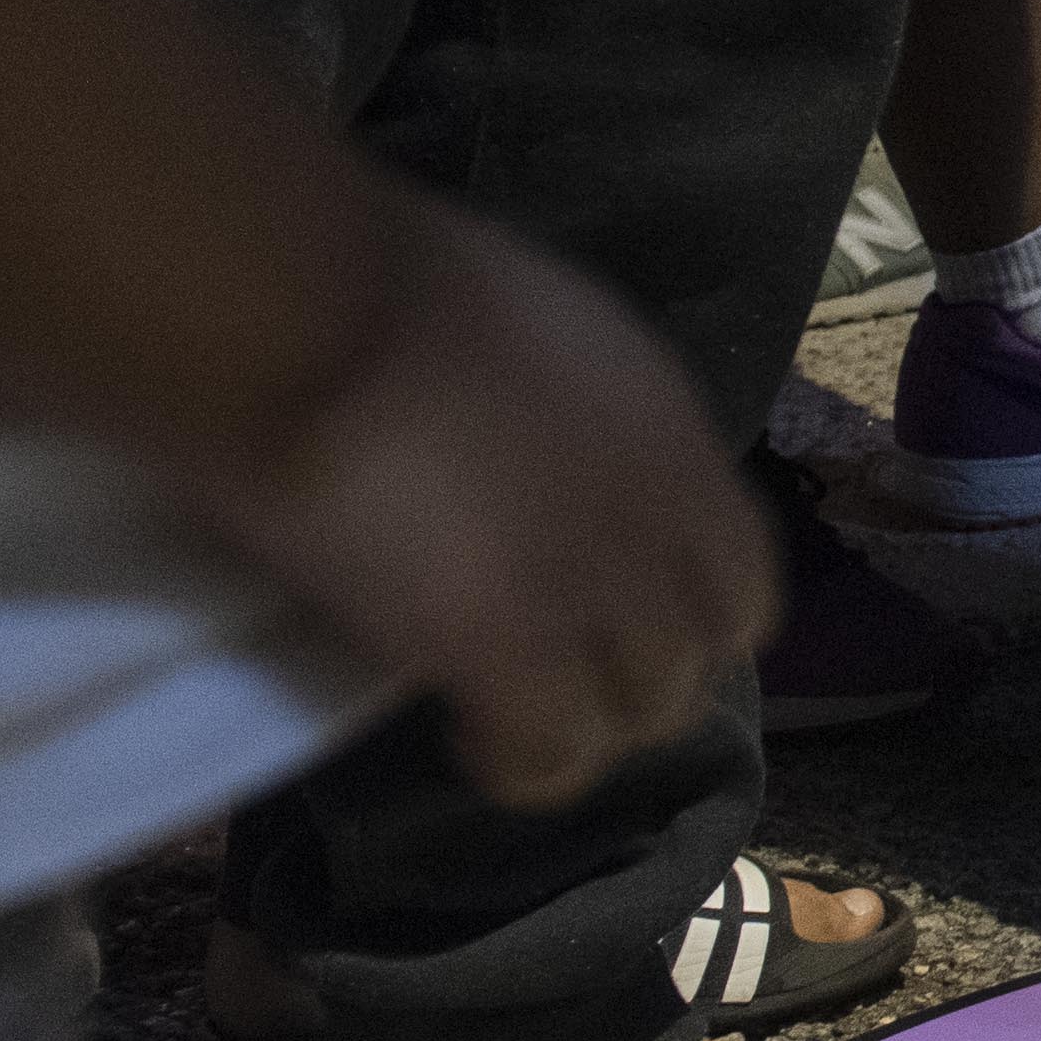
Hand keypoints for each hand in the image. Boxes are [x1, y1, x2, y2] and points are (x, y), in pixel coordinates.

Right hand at [186, 198, 773, 810]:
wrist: (300, 307)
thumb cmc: (366, 278)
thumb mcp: (524, 328)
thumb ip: (559, 412)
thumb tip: (525, 456)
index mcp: (665, 422)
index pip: (740, 569)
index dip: (682, 612)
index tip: (605, 614)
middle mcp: (661, 509)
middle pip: (701, 653)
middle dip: (631, 679)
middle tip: (543, 673)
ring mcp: (599, 586)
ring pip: (644, 715)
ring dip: (578, 724)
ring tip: (494, 709)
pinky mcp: (515, 650)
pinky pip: (555, 755)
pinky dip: (517, 762)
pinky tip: (460, 732)